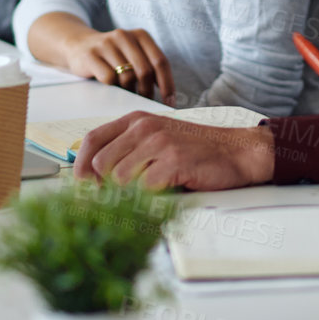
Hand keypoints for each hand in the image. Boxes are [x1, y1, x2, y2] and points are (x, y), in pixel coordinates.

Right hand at [62, 27, 177, 103]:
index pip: (160, 61)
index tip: (169, 102)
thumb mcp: (133, 55)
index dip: (167, 84)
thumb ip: (149, 68)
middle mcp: (125, 36)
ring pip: (127, 77)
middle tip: (145, 102)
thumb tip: (167, 96)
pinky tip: (109, 86)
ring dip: (128, 91)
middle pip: (145, 71)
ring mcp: (106, 44)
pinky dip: (112, 88)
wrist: (78, 45)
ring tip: (125, 92)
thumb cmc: (113, 57)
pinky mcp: (91, 54)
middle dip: (147, 91)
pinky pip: (108, 79)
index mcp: (141, 35)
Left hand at [75, 112, 274, 189]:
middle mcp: (145, 127)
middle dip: (104, 187)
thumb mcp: (157, 138)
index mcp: (136, 120)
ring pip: (119, 178)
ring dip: (130, 193)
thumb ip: (128, 148)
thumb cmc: (196, 149)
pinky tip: (165, 192)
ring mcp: (159, 142)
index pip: (92, 140)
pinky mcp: (174, 160)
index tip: (82, 187)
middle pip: (101, 164)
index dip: (80, 166)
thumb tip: (93, 176)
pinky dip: (150, 197)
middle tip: (118, 199)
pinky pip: (145, 188)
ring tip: (148, 193)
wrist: (237, 151)